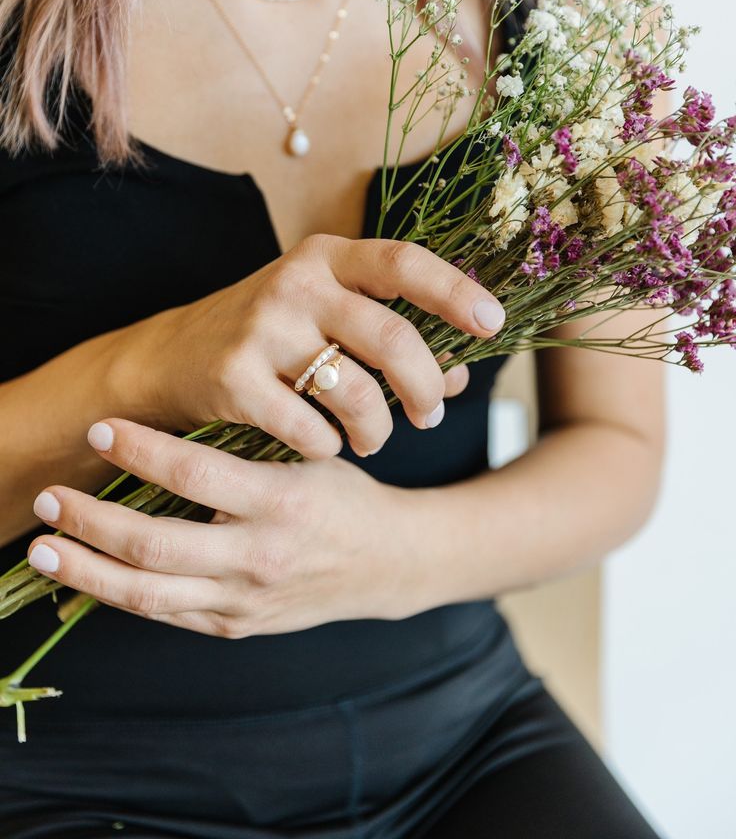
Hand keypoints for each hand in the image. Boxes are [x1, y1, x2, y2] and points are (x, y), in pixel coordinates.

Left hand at [27, 419, 426, 635]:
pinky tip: (86, 575)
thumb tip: (169, 424)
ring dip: (85, 569)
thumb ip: (247, 449)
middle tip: (48, 498)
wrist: (388, 564)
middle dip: (89, 521)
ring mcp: (244, 601)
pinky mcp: (235, 626)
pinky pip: (166, 614)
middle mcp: (260, 558)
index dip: (140, 450)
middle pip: (153, 544)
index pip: (195, 474)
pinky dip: (120, 594)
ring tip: (42, 547)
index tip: (102, 428)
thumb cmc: (344, 497)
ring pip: (147, 593)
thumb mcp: (310, 456)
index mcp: (282, 502)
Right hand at [122, 233, 504, 458]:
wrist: (171, 359)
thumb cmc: (270, 337)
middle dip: (425, 387)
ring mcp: (262, 329)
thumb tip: (461, 376)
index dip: (456, 291)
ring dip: (380, 430)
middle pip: (391, 337)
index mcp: (327, 257)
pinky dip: (329, 448)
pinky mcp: (234, 378)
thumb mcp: (328, 317)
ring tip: (375, 438)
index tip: (493, 323)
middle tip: (429, 415)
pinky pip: (311, 430)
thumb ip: (394, 337)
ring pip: (356, 392)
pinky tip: (323, 443)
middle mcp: (296, 284)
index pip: (405, 262)